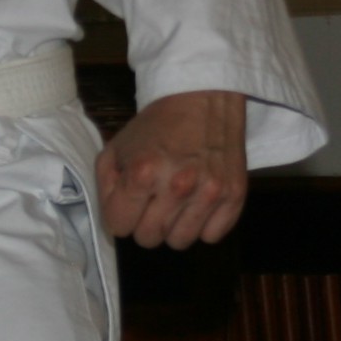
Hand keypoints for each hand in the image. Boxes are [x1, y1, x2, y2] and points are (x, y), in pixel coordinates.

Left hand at [95, 90, 248, 248]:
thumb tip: (115, 219)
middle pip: (148, 238)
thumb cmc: (156, 125)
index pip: (119, 226)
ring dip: (173, 227)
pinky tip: (199, 202)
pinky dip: (203, 225)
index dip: (120, 213)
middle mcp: (177, 186)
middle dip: (145, 222)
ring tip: (176, 201)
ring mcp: (209, 192)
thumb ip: (106, 186)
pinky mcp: (234, 195)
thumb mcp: (117, 147)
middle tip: (153, 199)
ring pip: (180, 242)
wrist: (203, 97)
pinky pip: (211, 236)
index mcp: (143, 172)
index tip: (130, 199)